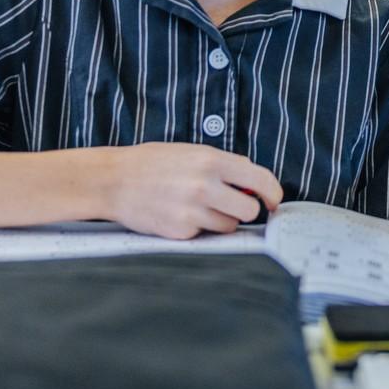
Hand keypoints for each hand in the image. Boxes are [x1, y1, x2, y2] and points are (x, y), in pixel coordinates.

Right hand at [102, 142, 282, 239]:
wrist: (114, 181)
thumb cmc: (154, 163)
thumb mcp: (192, 152)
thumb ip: (225, 166)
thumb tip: (254, 182)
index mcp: (212, 161)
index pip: (260, 179)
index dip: (273, 193)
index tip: (274, 201)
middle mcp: (205, 186)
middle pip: (249, 210)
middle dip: (244, 209)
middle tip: (231, 204)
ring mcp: (192, 211)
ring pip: (229, 226)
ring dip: (221, 220)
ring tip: (198, 207)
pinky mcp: (180, 232)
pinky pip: (204, 235)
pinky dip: (198, 229)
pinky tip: (180, 214)